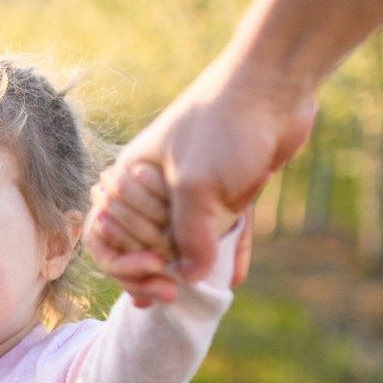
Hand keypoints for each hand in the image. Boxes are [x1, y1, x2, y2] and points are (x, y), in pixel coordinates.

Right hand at [88, 63, 311, 304]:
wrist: (274, 84)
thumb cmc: (222, 126)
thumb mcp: (196, 185)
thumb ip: (190, 236)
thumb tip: (191, 276)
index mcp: (134, 177)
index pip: (108, 231)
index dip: (123, 262)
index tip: (154, 276)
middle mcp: (159, 185)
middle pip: (144, 240)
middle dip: (153, 271)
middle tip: (170, 294)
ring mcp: (195, 187)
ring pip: (186, 237)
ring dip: (190, 268)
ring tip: (194, 298)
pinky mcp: (230, 187)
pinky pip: (225, 228)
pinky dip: (229, 252)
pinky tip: (234, 277)